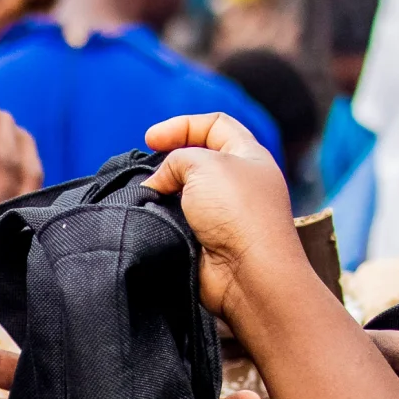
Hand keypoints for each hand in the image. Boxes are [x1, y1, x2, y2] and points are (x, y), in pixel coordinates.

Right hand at [140, 113, 313, 326]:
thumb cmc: (237, 212)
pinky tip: (153, 221)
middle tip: (150, 171)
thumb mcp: (203, 164)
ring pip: (183, 192)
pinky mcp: (207, 240)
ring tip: (150, 197)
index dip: (182, 125)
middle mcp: (239, 182)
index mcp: (249, 156)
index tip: (150, 139)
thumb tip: (158, 183)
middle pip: (197, 158)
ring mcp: (223, 213)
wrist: (248, 272)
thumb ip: (175, 159)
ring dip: (163, 192)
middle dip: (169, 160)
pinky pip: (178, 221)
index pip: (215, 125)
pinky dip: (163, 219)